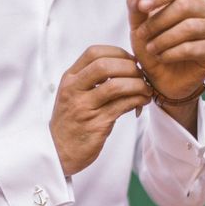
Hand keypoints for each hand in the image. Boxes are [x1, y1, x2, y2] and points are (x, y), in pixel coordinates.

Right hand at [50, 45, 151, 175]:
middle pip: (105, 65)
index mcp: (69, 79)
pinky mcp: (96, 124)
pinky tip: (142, 102)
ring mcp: (84, 108)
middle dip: (129, 67)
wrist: (58, 152)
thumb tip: (124, 66)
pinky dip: (138, 100)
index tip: (130, 61)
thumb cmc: (70, 122)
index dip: (117, 52)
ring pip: (116, 85)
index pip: (94, 53)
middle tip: (141, 75)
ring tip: (146, 90)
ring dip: (138, 85)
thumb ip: (91, 80)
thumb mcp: (73, 95)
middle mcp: (74, 90)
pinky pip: (122, 105)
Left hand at [127, 0, 204, 99]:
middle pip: (184, 6)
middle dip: (157, 22)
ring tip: (151, 49)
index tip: (142, 7)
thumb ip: (136, 10)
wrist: (162, 80)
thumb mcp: (139, 29)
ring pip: (189, 27)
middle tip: (141, 35)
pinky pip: (192, 48)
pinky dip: (171, 53)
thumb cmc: (154, 48)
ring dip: (163, 39)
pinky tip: (162, 58)